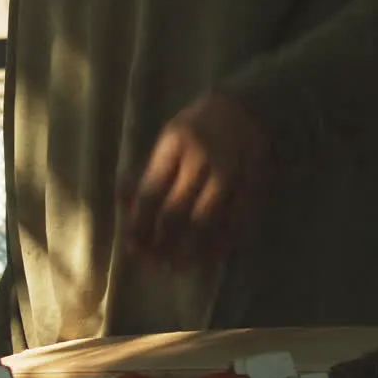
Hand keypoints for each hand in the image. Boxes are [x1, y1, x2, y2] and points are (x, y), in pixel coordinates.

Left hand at [119, 94, 269, 267]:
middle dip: (160, 243)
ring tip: (176, 267)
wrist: (250, 110)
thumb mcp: (169, 138)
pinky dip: (220, 244)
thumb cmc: (199, 127)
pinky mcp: (254, 187)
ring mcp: (231, 174)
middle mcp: (202, 160)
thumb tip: (123, 201)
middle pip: (175, 211)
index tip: (132, 246)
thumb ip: (149, 169)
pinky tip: (208, 258)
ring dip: (188, 250)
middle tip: (152, 264)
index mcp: (174, 144)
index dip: (139, 223)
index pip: (151, 192)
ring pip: (205, 222)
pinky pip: (235, 223)